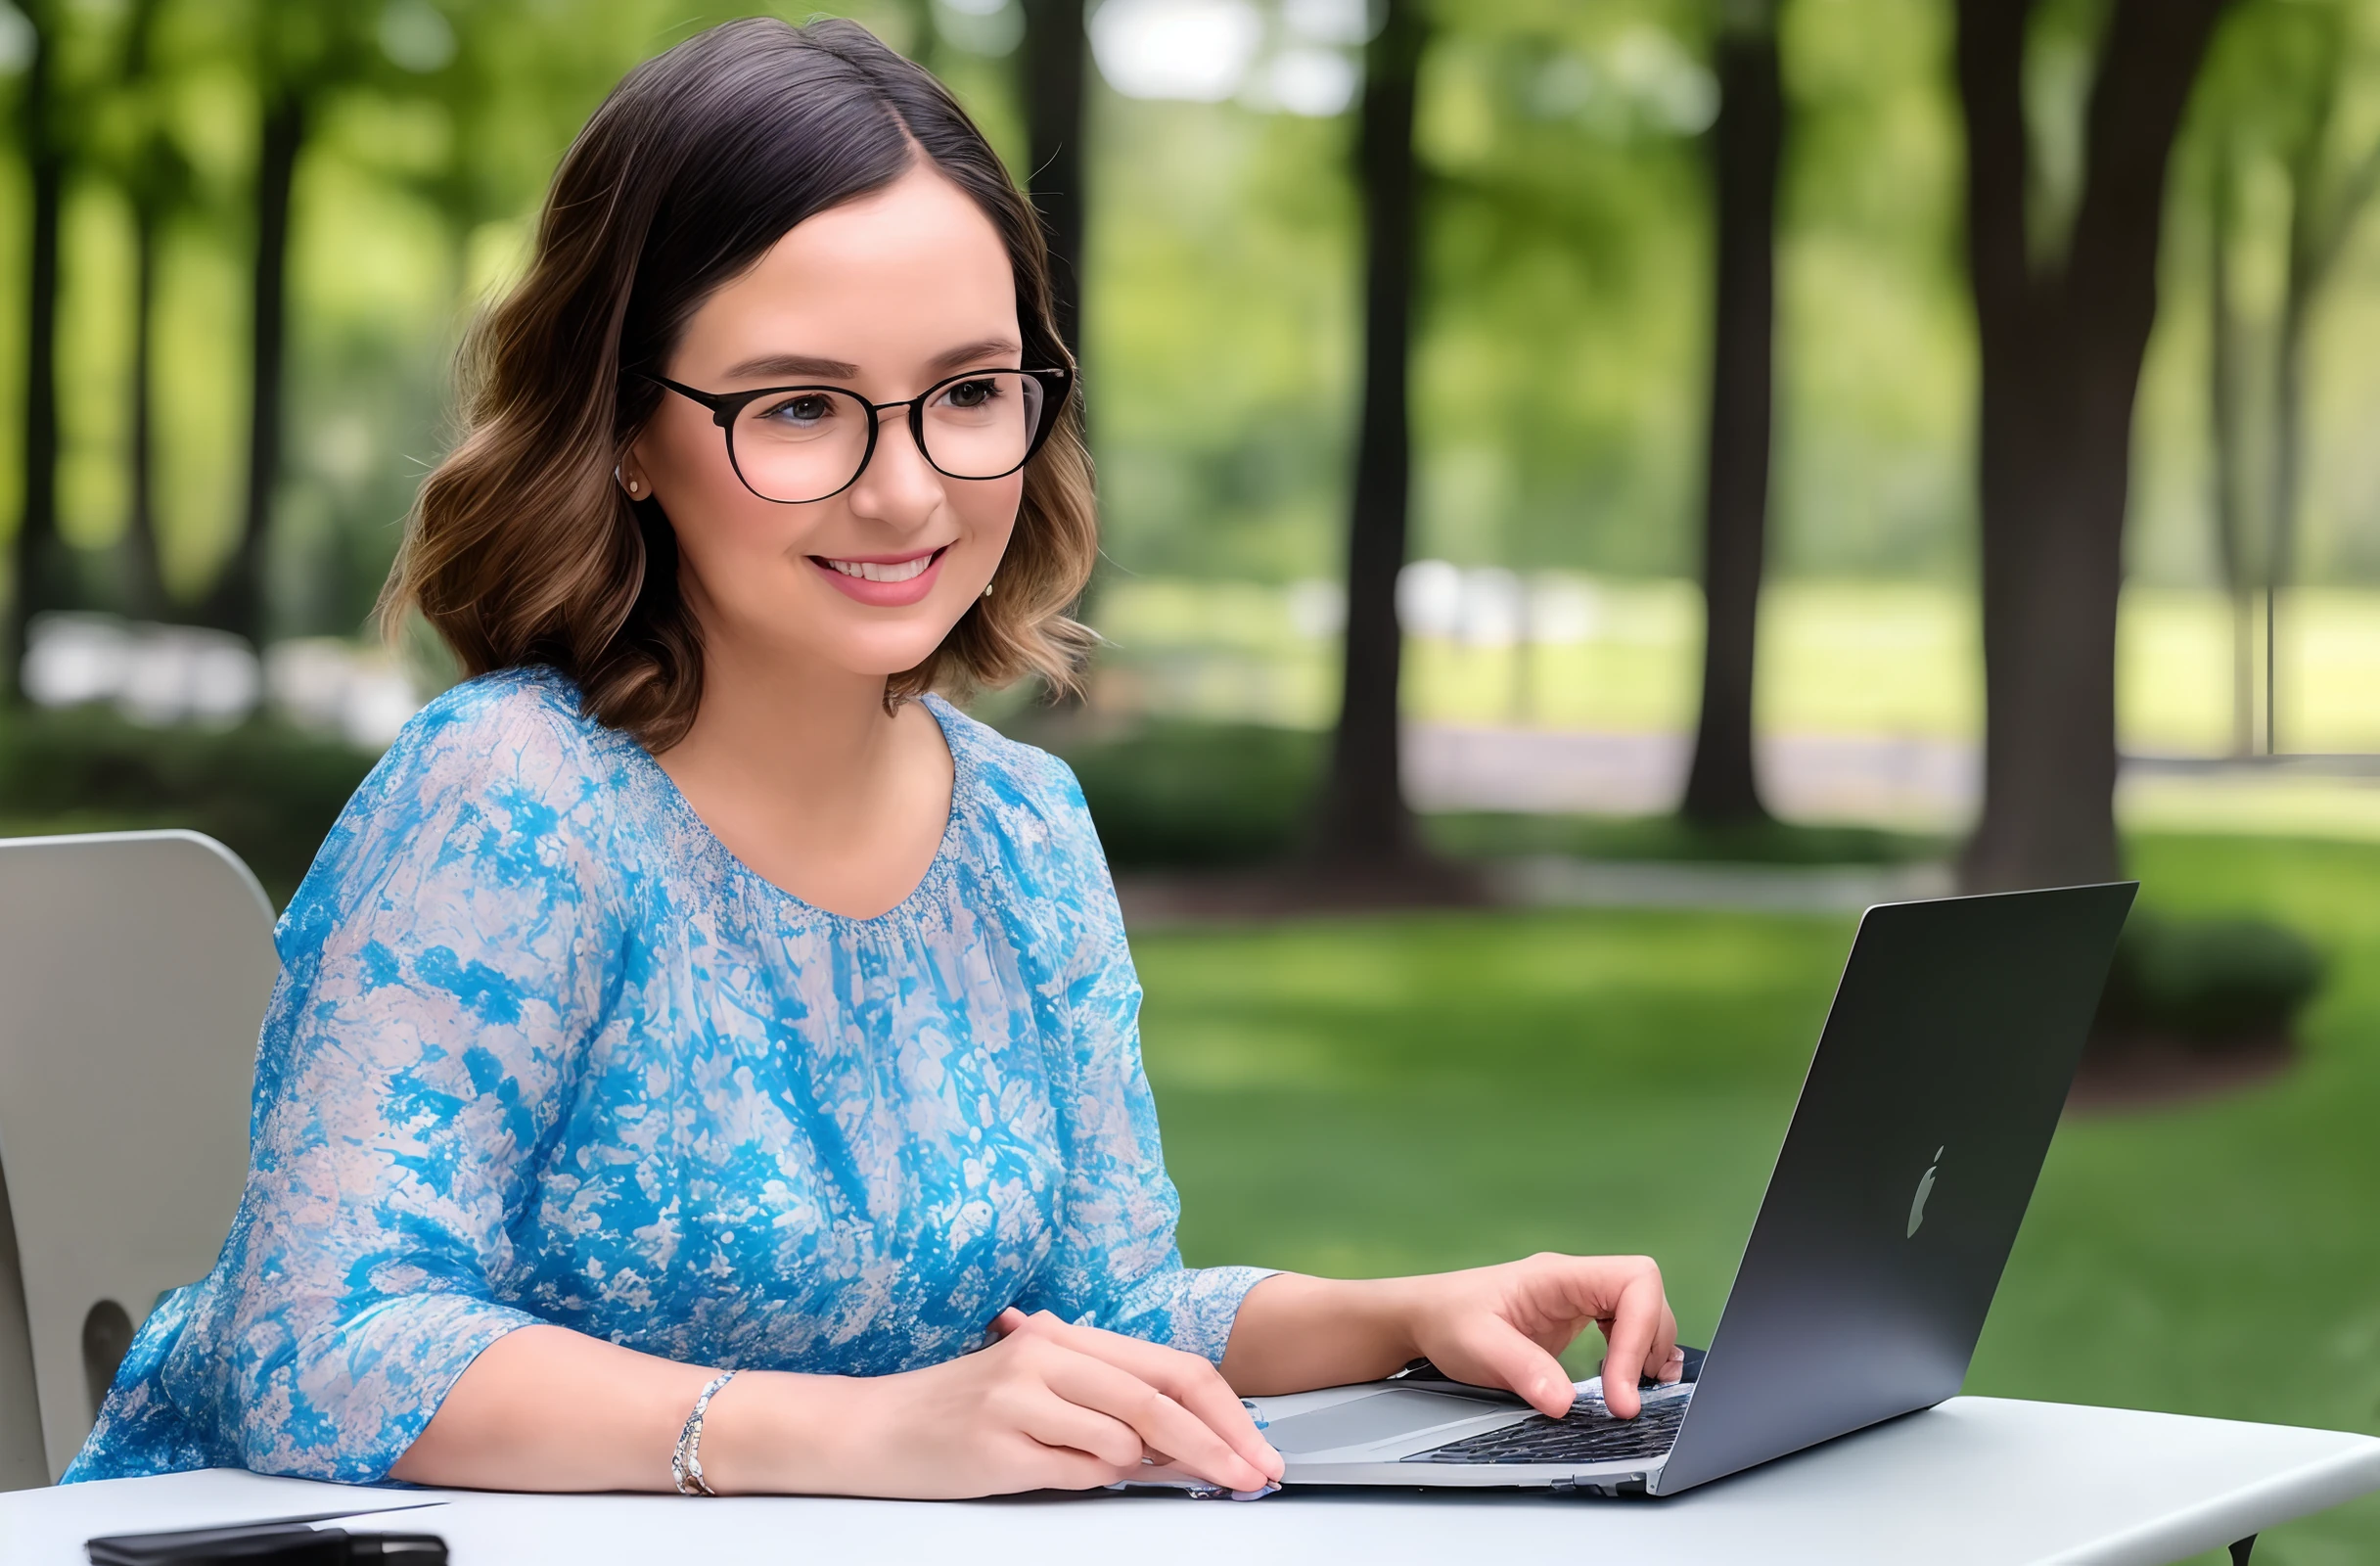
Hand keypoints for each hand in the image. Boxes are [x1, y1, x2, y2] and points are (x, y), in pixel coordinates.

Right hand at [770, 1308, 1282, 1497]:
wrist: (870, 1429)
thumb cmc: (961, 1415)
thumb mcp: (1043, 1396)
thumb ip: (1113, 1411)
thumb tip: (1191, 1448)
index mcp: (1067, 1337)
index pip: (1175, 1368)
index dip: (1228, 1414)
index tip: (1259, 1454)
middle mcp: (1049, 1354)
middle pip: (1164, 1399)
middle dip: (1221, 1446)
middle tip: (1254, 1480)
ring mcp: (1022, 1395)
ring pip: (1126, 1439)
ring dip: (1136, 1468)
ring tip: (1088, 1465)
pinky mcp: (999, 1441)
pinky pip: (1078, 1472)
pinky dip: (1086, 1481)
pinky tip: (1047, 1471)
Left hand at [1394, 1253, 1680, 1419]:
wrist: (1424, 1318)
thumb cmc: (1446, 1321)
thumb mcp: (1477, 1346)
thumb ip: (1521, 1370)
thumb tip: (1565, 1402)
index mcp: (1559, 1276)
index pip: (1634, 1281)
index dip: (1642, 1333)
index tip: (1621, 1389)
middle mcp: (1576, 1282)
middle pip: (1647, 1298)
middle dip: (1649, 1349)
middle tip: (1627, 1401)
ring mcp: (1578, 1299)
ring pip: (1643, 1313)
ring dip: (1649, 1353)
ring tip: (1635, 1394)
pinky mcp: (1576, 1320)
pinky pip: (1625, 1328)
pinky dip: (1636, 1355)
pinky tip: (1626, 1382)